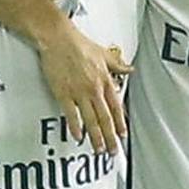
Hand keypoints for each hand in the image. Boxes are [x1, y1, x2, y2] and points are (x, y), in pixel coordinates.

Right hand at [37, 25, 133, 154]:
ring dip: (96, 137)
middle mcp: (94, 88)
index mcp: (105, 79)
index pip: (116, 106)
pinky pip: (71, 114)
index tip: (122, 134)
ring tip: (98, 149)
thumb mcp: (104, 53)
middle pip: (105, 118)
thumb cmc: (78, 44)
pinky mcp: (63, 93)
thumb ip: (117, 64)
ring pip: (91, 120)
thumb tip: (130, 68)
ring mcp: (79, 92)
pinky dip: (76, 127)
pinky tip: (78, 136)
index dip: (120, 122)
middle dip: (110, 137)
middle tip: (113, 150)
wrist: (58, 38)